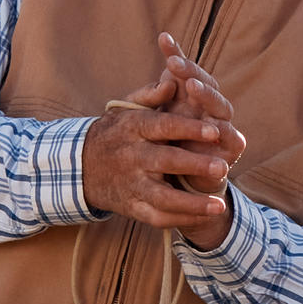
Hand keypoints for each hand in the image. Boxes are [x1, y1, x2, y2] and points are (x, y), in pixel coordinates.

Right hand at [88, 41, 240, 237]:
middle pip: (165, 161)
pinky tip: (205, 216)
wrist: (79, 167)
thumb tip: (173, 84)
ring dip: (192, 203)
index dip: (189, 128)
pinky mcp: (131, 206)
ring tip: (219, 204)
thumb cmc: (115, 132)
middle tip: (223, 166)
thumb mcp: (125, 108)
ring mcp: (131, 184)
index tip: (215, 131)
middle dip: (195, 165)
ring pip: (162, 197)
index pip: (162, 126)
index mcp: (132, 127)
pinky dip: (182, 219)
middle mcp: (131, 156)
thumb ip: (150, 95)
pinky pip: (157, 217)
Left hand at [147, 36, 249, 156]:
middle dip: (191, 72)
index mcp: (192, 97)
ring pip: (221, 107)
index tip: (163, 40)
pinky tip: (215, 125)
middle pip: (206, 84)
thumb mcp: (156, 115)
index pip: (188, 71)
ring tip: (192, 86)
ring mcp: (223, 125)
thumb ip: (156, 91)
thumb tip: (164, 55)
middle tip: (174, 63)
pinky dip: (223, 130)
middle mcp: (210, 107)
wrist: (179, 182)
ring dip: (207, 96)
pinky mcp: (232, 148)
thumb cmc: (168, 142)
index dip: (177, 55)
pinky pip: (231, 137)